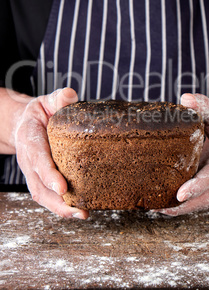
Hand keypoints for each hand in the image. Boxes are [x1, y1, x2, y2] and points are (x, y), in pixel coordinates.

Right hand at [14, 88, 88, 218]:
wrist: (26, 123)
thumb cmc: (41, 113)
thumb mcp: (48, 101)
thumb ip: (59, 99)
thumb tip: (70, 95)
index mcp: (30, 139)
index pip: (38, 159)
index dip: (48, 174)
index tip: (62, 187)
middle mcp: (28, 160)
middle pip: (39, 185)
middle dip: (57, 201)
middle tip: (78, 210)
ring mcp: (33, 172)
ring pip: (42, 195)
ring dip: (60, 208)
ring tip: (82, 214)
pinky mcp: (40, 179)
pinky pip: (47, 196)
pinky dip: (61, 206)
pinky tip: (79, 210)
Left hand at [158, 93, 208, 215]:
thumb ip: (202, 104)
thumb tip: (184, 99)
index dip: (198, 184)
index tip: (180, 194)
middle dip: (186, 205)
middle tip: (160, 208)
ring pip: (207, 200)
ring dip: (184, 208)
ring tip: (158, 209)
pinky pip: (204, 196)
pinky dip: (187, 203)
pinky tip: (168, 202)